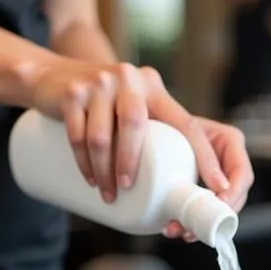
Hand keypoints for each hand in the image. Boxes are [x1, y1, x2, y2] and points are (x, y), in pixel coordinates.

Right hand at [27, 61, 253, 234]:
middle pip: (135, 125)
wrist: (52, 75)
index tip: (218, 186)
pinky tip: (89, 179)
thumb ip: (155, 132)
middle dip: (132, 163)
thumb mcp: (134, 106)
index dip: (205, 156)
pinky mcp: (72, 93)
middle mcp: (130, 80)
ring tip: (108, 193)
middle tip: (129, 189)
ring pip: (102, 135)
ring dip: (104, 170)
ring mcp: (98, 83)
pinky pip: (77, 134)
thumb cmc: (105, 105)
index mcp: (154, 88)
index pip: (186, 123)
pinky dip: (82, 161)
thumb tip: (182, 188)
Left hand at [163, 117, 253, 240]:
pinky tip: (182, 229)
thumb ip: (203, 151)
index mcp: (230, 141)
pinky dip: (195, 221)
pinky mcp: (203, 187)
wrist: (146, 122)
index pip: (242, 174)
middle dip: (217, 215)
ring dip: (204, 223)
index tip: (218, 206)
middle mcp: (227, 159)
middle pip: (236, 196)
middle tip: (196, 226)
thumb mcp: (185, 131)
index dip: (234, 194)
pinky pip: (207, 209)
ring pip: (221, 207)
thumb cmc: (164, 117)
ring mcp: (216, 175)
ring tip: (182, 232)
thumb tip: (221, 188)